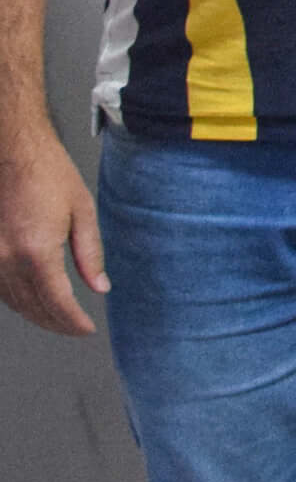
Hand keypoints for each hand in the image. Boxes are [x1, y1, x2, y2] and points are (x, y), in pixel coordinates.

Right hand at [0, 126, 105, 335]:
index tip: (87, 329)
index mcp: (37, 251)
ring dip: (35, 315)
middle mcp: (8, 259)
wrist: (13, 152)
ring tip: (58, 319)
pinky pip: (0, 288)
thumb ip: (90, 254)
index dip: (73, 322)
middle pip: (32, 307)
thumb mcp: (83, 211)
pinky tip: (33, 301)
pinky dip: (17, 300)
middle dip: (56, 323)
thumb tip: (99, 286)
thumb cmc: (49, 174)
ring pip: (13, 302)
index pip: (57, 302)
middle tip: (76, 328)